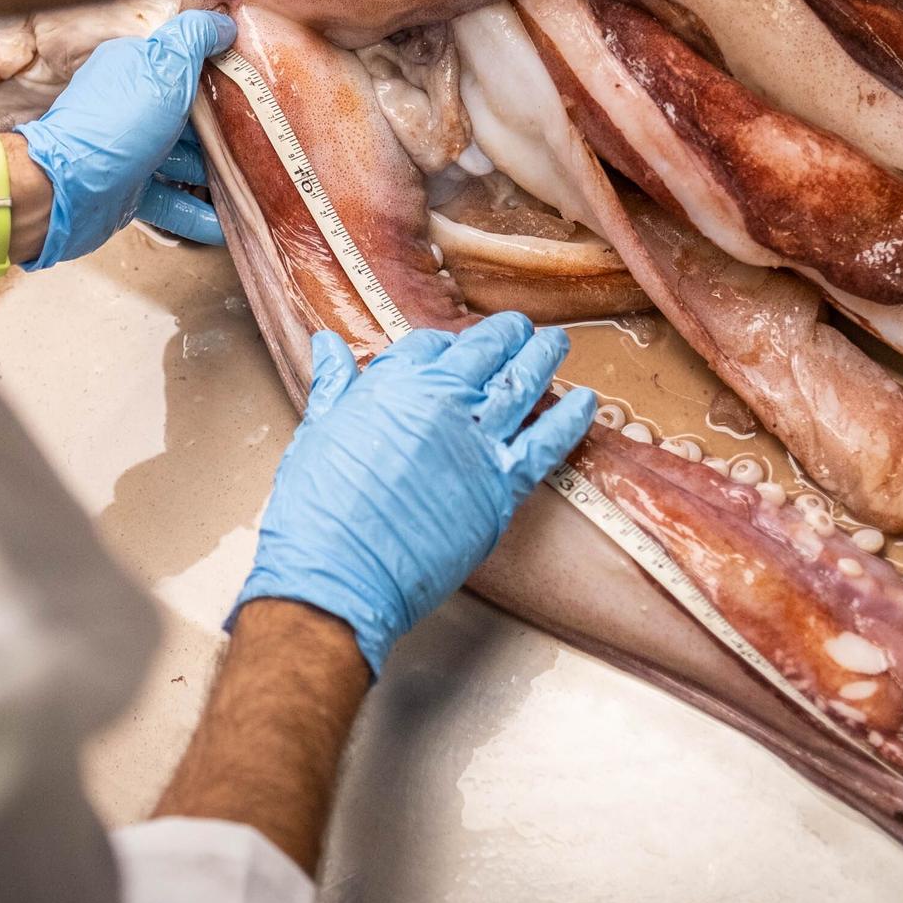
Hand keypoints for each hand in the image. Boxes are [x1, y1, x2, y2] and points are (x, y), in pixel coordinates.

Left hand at [13, 9, 235, 268]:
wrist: (64, 189)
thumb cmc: (116, 125)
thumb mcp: (164, 68)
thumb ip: (194, 39)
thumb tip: (222, 23)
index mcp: (136, 70)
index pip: (185, 68)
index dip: (221, 77)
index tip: (258, 90)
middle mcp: (131, 108)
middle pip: (188, 118)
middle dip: (225, 132)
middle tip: (265, 143)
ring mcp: (129, 152)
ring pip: (182, 162)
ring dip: (215, 175)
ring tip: (254, 186)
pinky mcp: (127, 191)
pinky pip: (170, 202)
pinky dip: (196, 214)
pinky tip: (225, 226)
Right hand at [231, 313, 596, 676]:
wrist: (337, 573)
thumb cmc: (316, 510)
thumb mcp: (317, 432)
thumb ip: (333, 384)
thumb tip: (327, 345)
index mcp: (393, 384)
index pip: (432, 344)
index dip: (447, 343)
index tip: (454, 347)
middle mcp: (440, 401)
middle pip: (485, 352)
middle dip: (506, 335)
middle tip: (519, 329)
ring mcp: (476, 442)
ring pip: (522, 384)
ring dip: (543, 358)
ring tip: (556, 344)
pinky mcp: (500, 487)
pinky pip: (547, 442)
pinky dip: (570, 419)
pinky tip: (586, 402)